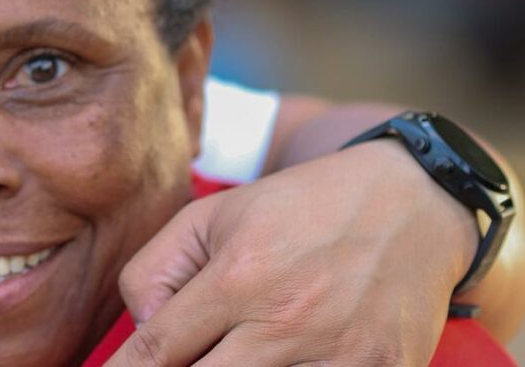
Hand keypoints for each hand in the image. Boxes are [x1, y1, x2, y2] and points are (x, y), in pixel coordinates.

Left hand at [105, 141, 477, 365]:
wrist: (410, 202)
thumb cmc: (296, 209)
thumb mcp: (210, 215)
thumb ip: (157, 269)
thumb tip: (143, 331)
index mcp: (238, 276)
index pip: (158, 348)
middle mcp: (286, 320)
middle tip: (172, 365)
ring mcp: (340, 355)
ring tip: (235, 355)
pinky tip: (282, 361)